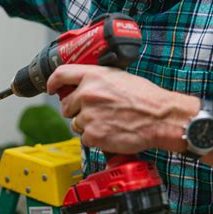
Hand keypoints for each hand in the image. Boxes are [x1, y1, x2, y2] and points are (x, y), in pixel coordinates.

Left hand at [47, 65, 193, 153]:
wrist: (161, 118)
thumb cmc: (145, 98)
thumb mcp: (118, 77)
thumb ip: (96, 80)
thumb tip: (81, 87)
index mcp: (93, 76)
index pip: (60, 75)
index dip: (53, 83)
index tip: (51, 88)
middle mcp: (87, 94)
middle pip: (66, 106)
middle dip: (76, 111)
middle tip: (95, 113)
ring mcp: (88, 115)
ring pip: (75, 124)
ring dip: (88, 125)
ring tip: (108, 122)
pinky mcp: (93, 135)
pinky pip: (85, 138)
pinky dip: (96, 138)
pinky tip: (111, 132)